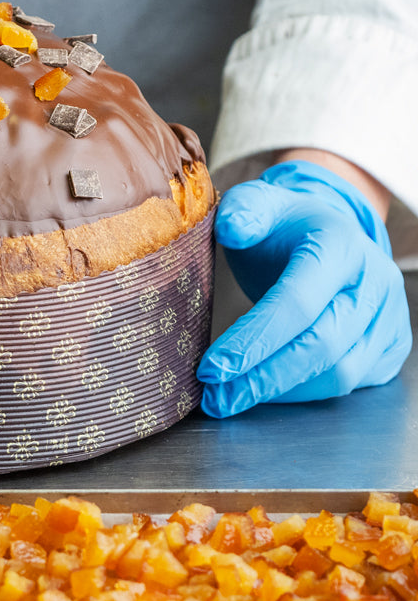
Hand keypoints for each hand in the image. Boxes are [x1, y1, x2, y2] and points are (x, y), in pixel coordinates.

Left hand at [198, 160, 410, 417]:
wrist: (327, 231)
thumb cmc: (284, 224)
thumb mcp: (258, 203)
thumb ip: (242, 211)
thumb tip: (231, 229)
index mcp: (339, 245)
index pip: (297, 303)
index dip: (254, 340)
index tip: (211, 368)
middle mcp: (374, 283)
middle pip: (321, 347)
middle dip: (263, 378)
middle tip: (216, 397)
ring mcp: (389, 317)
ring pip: (341, 374)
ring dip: (283, 393)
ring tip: (231, 398)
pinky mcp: (390, 345)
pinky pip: (352, 383)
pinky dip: (306, 393)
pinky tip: (266, 390)